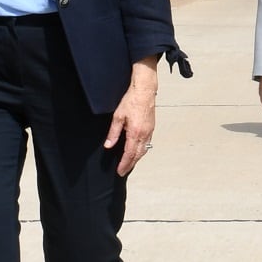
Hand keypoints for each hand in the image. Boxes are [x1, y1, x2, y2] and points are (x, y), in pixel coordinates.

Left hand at [105, 60, 159, 174]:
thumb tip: (109, 145)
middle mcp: (144, 134)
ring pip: (144, 150)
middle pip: (138, 155)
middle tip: (124, 171)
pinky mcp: (152, 127)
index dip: (124, 164)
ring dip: (137, 158)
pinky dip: (142, 151)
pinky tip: (138, 151)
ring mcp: (150, 131)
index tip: (120, 171)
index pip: (129, 153)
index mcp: (135, 133)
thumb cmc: (132, 101)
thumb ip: (113, 133)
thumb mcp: (118, 117)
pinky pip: (147, 143)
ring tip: (130, 164)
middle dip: (131, 164)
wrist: (145, 90)